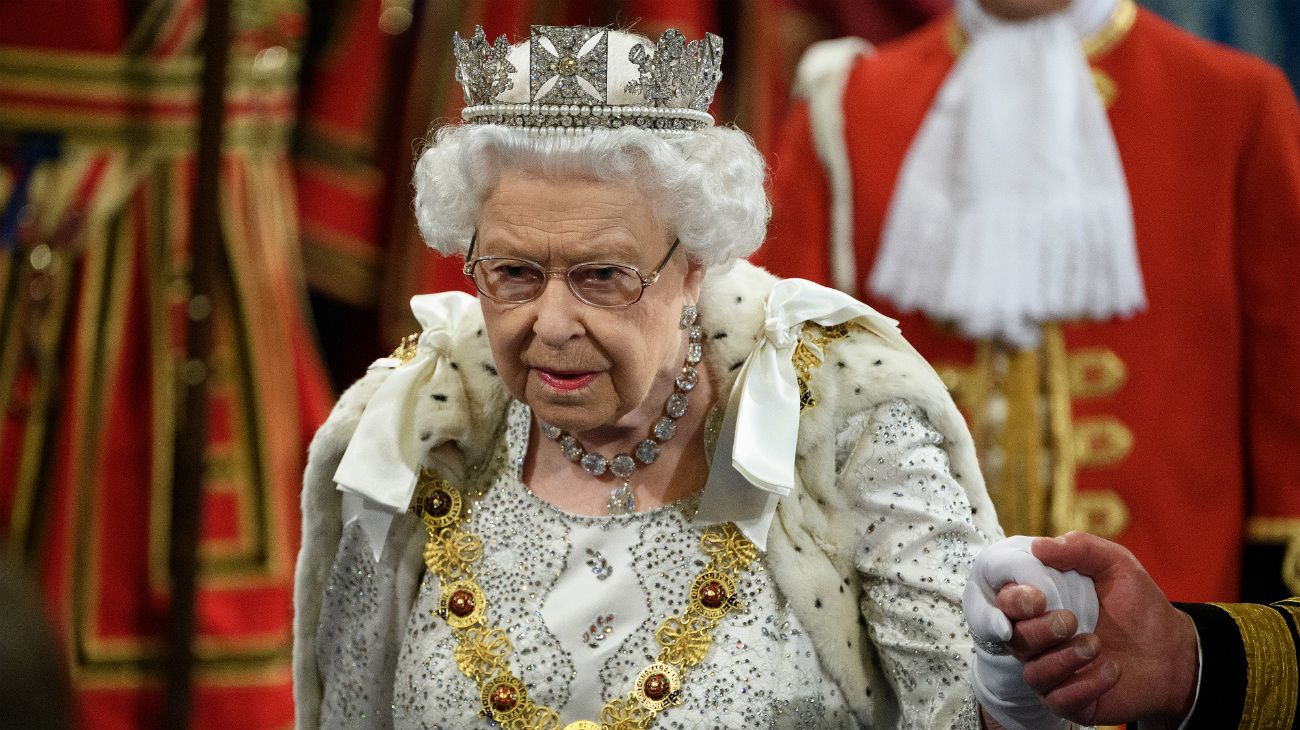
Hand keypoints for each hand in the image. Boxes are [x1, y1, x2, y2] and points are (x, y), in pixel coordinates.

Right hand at [997, 531, 1198, 726]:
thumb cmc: (1139, 606)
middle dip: (1039, 630)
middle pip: (1013, 638)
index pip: (1003, 602)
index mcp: (1041, 604)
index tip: (1037, 598)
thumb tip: (1038, 546)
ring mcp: (1053, 671)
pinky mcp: (1070, 701)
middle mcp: (1039, 638)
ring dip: (1063, 658)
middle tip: (1071, 620)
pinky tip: (1111, 671)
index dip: (1011, 601)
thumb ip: (1081, 548)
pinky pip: (1058, 699)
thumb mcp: (1117, 565)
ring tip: (1096, 645)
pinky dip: (1084, 685)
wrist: (1173, 651)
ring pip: (1032, 672)